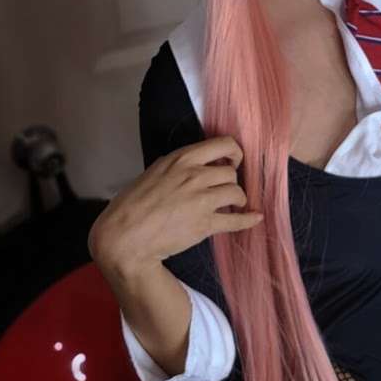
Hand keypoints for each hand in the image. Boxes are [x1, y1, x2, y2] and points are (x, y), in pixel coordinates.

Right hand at [88, 136, 263, 279]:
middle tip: (225, 191)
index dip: (234, 153)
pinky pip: (236, 220)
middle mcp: (195, 175)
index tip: (234, 161)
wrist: (124, 237)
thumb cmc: (130, 205)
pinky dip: (249, 220)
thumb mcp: (153, 173)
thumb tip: (190, 167)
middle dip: (231, 181)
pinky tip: (255, 218)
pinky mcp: (205, 225)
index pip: (223, 144)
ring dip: (237, 199)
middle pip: (232, 171)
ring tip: (231, 205)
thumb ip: (175, 168)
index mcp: (181, 159)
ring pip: (237, 192)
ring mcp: (201, 200)